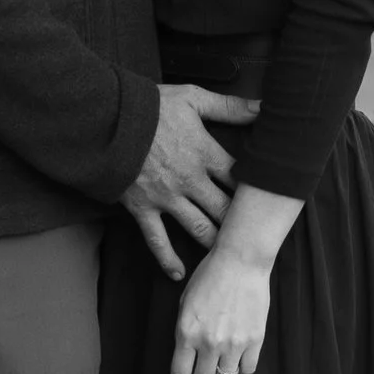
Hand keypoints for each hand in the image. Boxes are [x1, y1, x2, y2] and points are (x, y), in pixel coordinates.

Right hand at [123, 82, 257, 275]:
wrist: (105, 119)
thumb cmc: (149, 107)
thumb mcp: (192, 98)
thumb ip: (229, 107)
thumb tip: (264, 108)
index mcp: (204, 153)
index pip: (240, 178)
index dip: (257, 190)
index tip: (268, 199)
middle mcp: (190, 181)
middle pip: (225, 209)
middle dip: (241, 223)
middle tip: (256, 236)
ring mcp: (167, 198)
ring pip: (199, 229)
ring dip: (216, 243)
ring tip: (230, 255)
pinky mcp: (143, 209)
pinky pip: (157, 241)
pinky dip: (168, 259)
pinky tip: (179, 275)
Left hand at [171, 237, 274, 373]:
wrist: (240, 261)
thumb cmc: (209, 277)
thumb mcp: (184, 303)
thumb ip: (183, 332)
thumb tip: (186, 357)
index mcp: (187, 333)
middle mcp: (209, 343)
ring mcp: (234, 343)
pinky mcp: (255, 340)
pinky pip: (247, 371)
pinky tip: (235, 373)